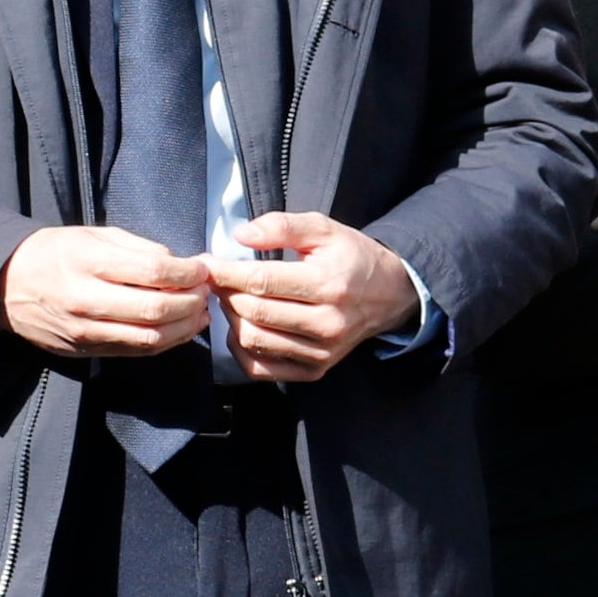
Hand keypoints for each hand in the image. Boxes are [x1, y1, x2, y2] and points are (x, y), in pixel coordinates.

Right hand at [0, 226, 209, 357]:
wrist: (6, 286)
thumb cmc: (54, 253)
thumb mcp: (92, 234)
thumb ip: (137, 247)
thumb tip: (178, 264)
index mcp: (88, 261)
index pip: (153, 271)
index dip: (187, 272)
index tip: (202, 268)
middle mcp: (86, 299)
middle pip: (155, 309)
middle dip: (191, 302)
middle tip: (206, 291)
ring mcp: (85, 330)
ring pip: (150, 338)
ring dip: (184, 327)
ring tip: (199, 313)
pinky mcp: (86, 351)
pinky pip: (135, 351)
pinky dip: (165, 342)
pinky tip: (180, 329)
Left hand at [220, 208, 418, 380]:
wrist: (390, 295)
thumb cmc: (353, 258)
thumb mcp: (325, 229)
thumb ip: (283, 226)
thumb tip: (241, 235)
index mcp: (328, 284)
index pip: (261, 281)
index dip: (226, 272)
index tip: (207, 264)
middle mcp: (326, 323)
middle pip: (254, 312)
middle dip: (225, 293)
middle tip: (218, 279)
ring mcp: (321, 352)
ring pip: (254, 341)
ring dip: (231, 319)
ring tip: (231, 299)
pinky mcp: (315, 370)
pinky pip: (262, 369)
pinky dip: (242, 350)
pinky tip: (242, 328)